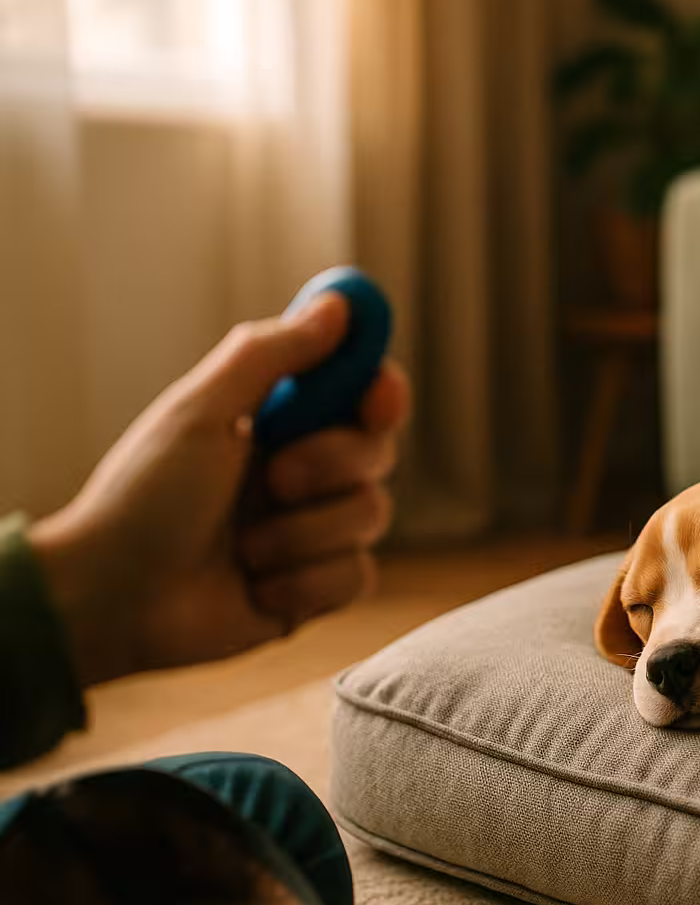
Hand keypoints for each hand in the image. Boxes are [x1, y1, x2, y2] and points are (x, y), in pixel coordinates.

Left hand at [29, 294, 410, 685]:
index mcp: (277, 421)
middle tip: (276, 479)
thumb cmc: (143, 498)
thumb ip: (270, 354)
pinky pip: (358, 575)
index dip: (381, 387)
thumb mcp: (201, 412)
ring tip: (245, 549)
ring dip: (304, 533)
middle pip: (377, 449)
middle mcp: (304, 471)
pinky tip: (257, 590)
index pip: (358, 389)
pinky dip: (306, 583)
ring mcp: (313, 530)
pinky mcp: (317, 587)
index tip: (377, 397)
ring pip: (371, 514)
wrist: (113, 600)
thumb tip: (339, 304)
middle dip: (332, 464)